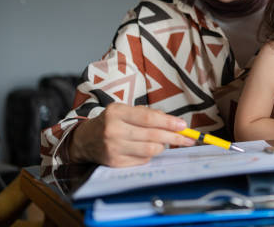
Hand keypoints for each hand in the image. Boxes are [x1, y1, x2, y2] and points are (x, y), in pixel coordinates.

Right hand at [69, 103, 195, 166]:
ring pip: (150, 150)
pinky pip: (142, 160)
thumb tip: (175, 123)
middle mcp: (113, 130)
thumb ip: (148, 114)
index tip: (183, 126)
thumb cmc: (112, 122)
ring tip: (164, 142)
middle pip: (152, 136)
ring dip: (162, 147)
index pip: (148, 118)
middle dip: (174, 137)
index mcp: (116, 112)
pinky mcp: (114, 162)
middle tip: (188, 139)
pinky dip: (150, 155)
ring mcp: (113, 148)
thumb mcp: (126, 110)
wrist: (85, 139)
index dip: (169, 122)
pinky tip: (148, 149)